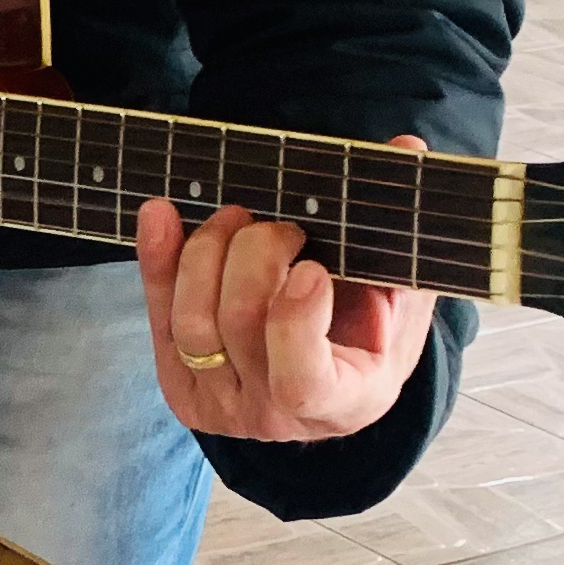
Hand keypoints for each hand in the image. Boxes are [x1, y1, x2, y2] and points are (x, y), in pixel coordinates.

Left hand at [135, 134, 435, 440]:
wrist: (328, 384)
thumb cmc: (369, 336)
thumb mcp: (402, 295)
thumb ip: (401, 230)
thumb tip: (406, 149)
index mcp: (343, 402)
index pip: (302, 380)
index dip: (296, 321)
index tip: (311, 267)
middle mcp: (273, 416)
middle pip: (238, 326)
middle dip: (255, 254)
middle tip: (281, 227)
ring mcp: (220, 406)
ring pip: (190, 323)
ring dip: (207, 251)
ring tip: (237, 218)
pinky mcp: (180, 388)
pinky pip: (157, 318)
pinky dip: (157, 259)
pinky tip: (159, 214)